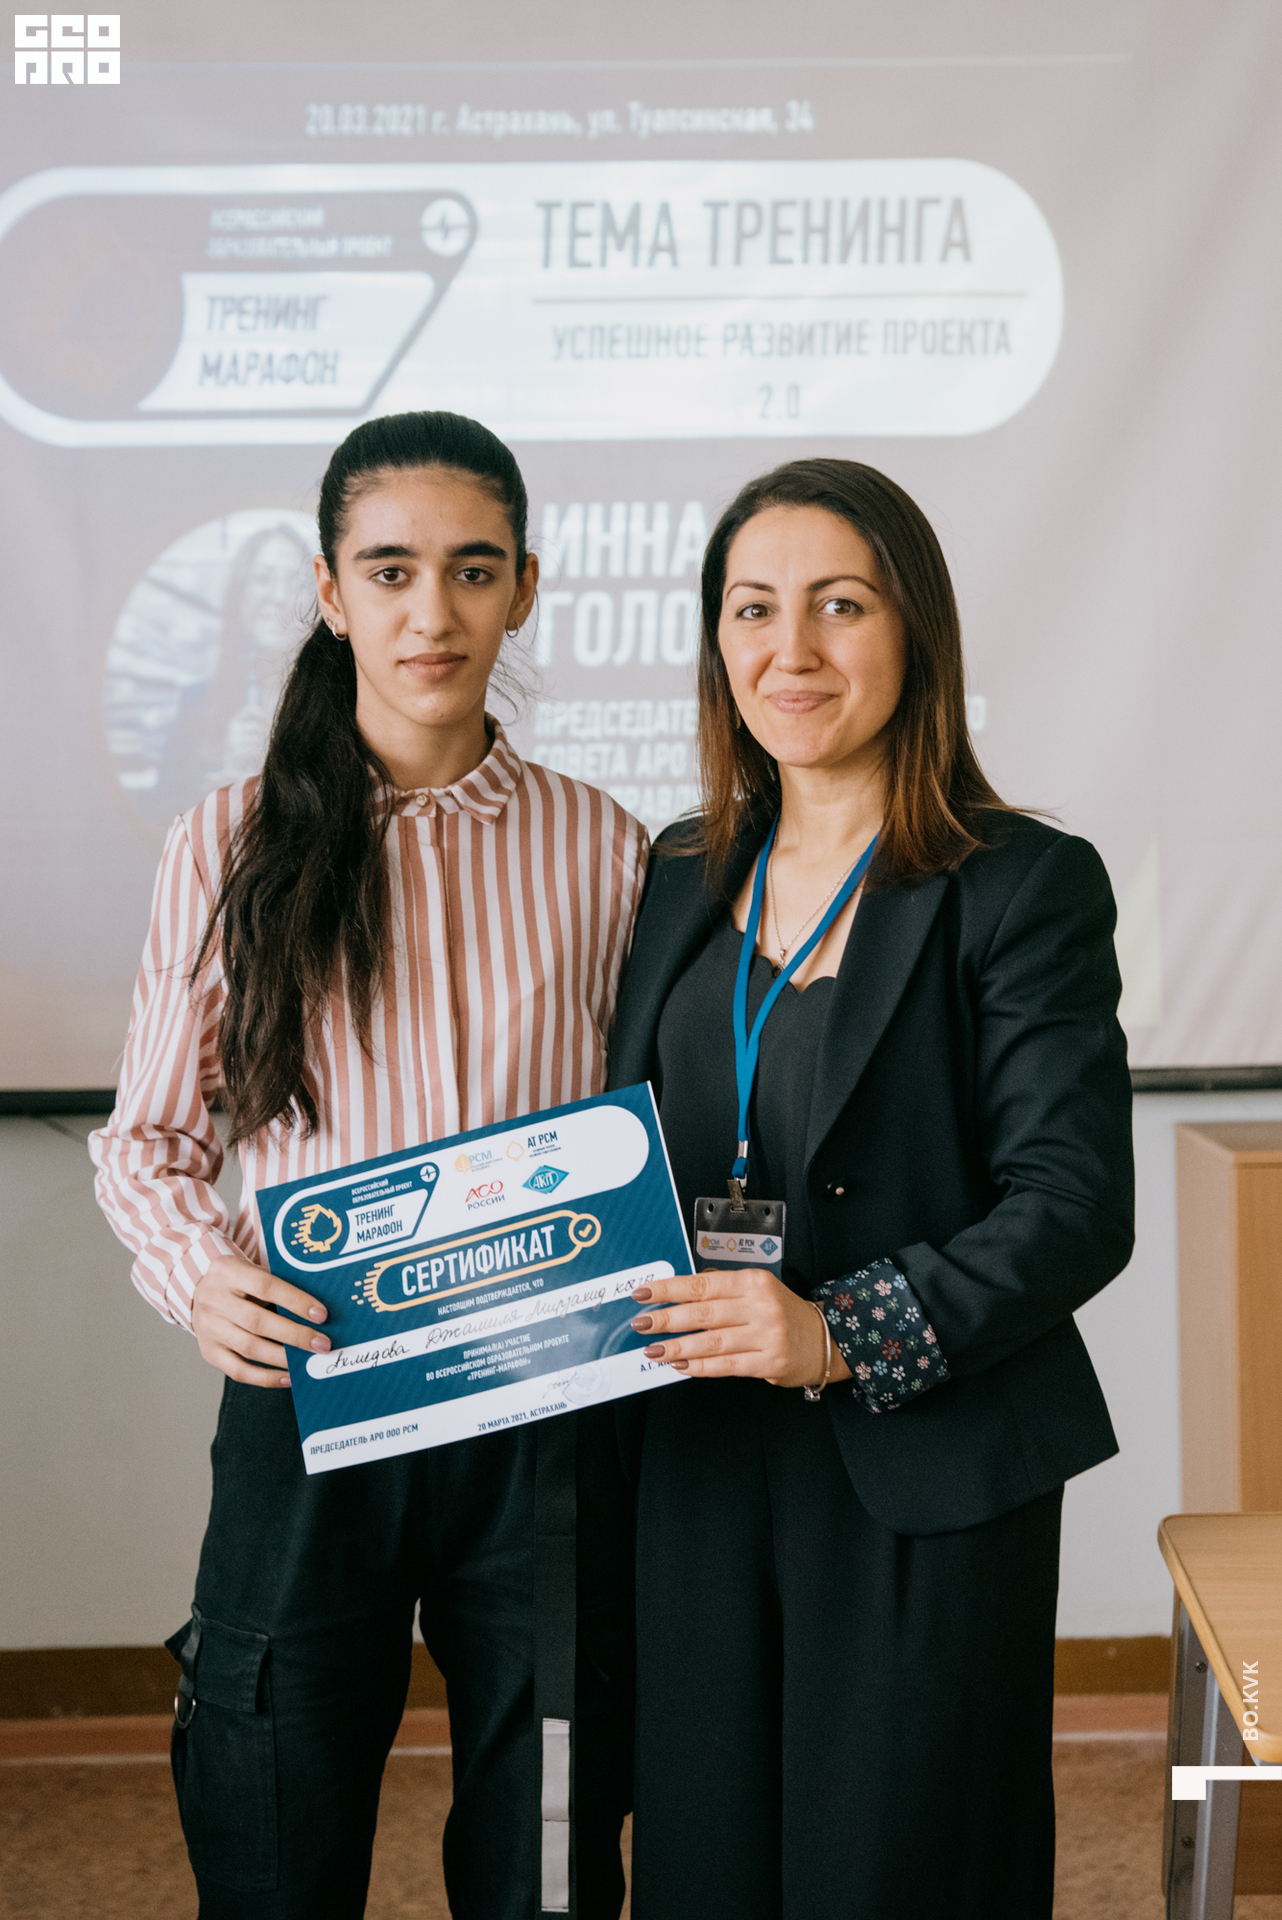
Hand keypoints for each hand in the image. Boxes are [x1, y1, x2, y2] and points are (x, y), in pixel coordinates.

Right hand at [192, 1251, 330, 1386]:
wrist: (200, 1291)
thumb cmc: (239, 1281)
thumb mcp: (253, 1269)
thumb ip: (280, 1283)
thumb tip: (317, 1309)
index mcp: (228, 1271)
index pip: (266, 1286)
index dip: (295, 1301)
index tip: (321, 1314)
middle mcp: (214, 1300)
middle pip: (257, 1322)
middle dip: (294, 1334)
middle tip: (322, 1343)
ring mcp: (209, 1328)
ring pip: (249, 1348)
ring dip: (283, 1357)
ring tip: (308, 1360)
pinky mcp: (209, 1352)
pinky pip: (238, 1371)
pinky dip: (265, 1377)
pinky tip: (287, 1377)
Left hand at [631, 1268, 850, 1389]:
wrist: (824, 1339)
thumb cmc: (781, 1312)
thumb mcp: (756, 1289)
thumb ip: (722, 1287)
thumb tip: (679, 1291)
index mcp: (753, 1281)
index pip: (702, 1284)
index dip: (669, 1289)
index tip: (643, 1294)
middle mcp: (760, 1306)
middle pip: (703, 1313)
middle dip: (667, 1319)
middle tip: (641, 1324)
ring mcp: (766, 1335)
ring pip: (711, 1342)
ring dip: (677, 1347)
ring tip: (653, 1350)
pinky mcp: (768, 1363)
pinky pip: (726, 1365)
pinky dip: (700, 1366)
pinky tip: (681, 1366)